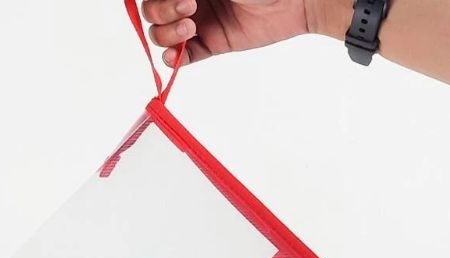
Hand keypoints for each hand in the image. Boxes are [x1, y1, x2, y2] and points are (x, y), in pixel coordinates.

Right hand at [141, 0, 333, 65]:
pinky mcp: (210, 44)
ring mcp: (198, 21)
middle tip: (189, 9)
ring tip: (190, 29)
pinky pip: (182, 56)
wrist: (296, 0)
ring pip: (161, 34)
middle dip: (162, 12)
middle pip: (153, 11)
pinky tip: (176, 56)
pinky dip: (174, 59)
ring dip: (166, 35)